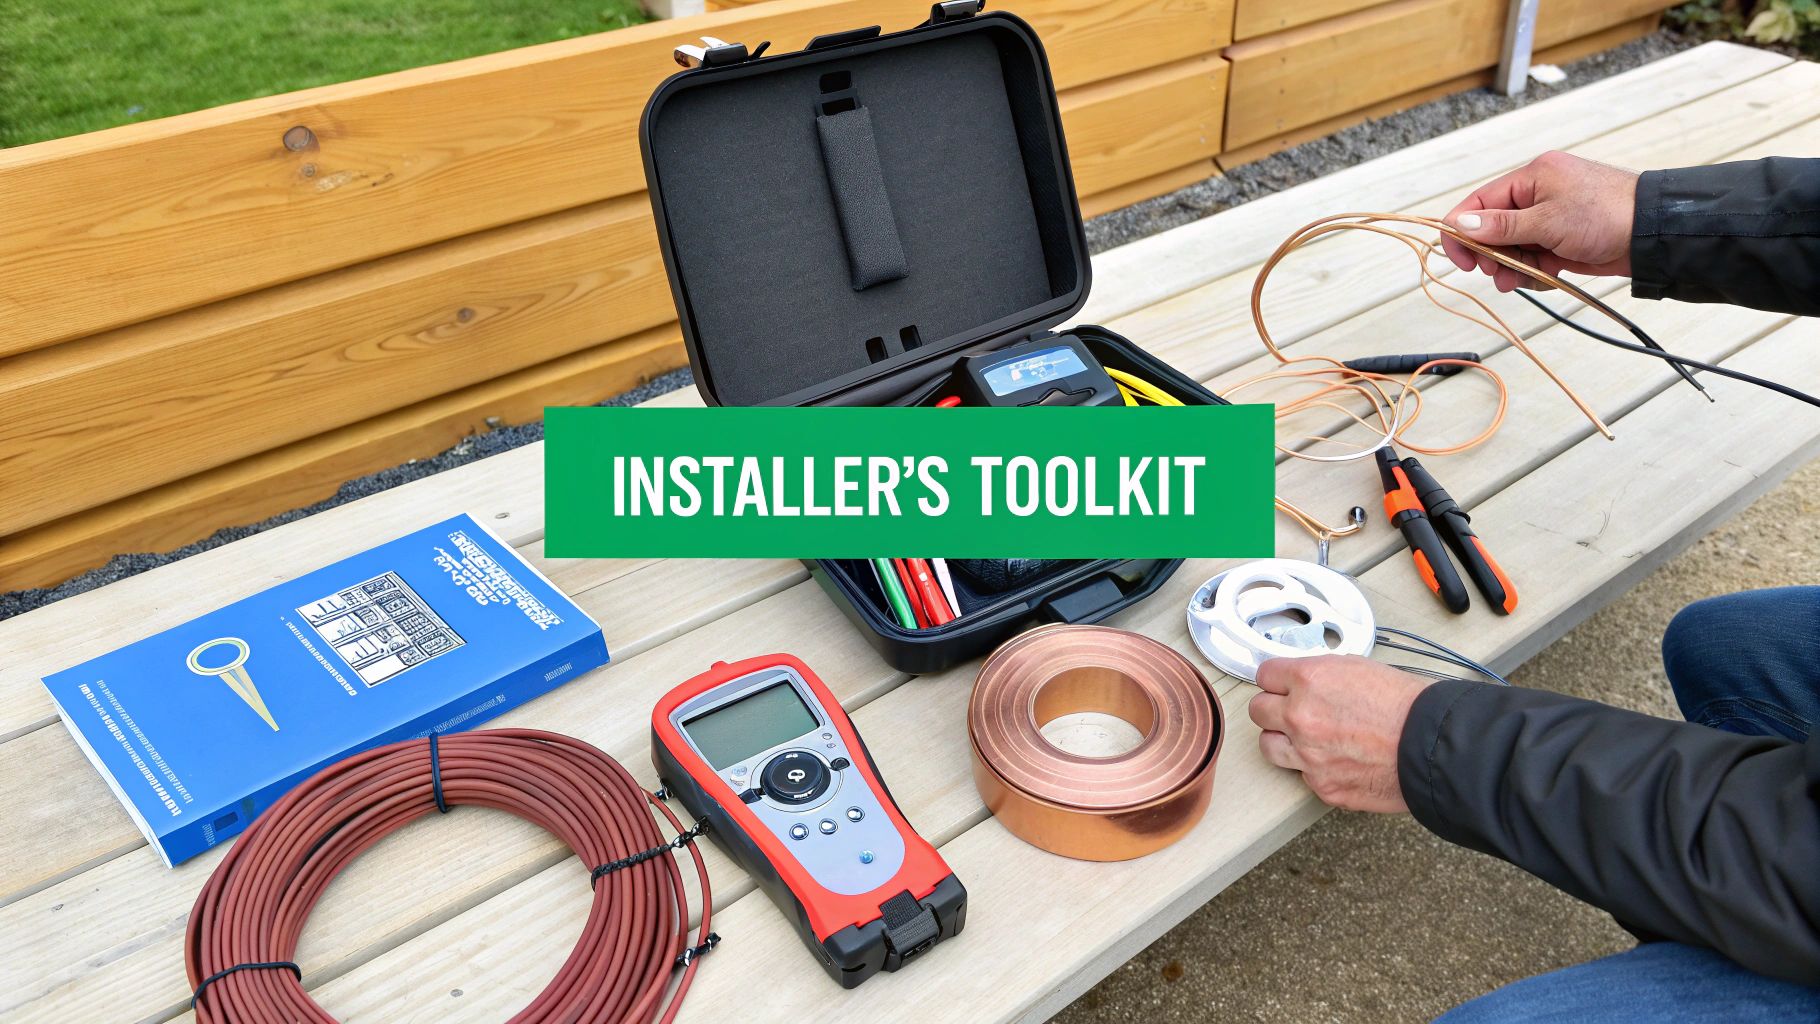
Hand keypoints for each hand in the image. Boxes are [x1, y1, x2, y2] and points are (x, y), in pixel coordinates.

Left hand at [1247, 655, 1432, 812]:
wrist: (1435, 747)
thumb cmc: (1408, 706)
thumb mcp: (1359, 668)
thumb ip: (1322, 675)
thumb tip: (1305, 681)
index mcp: (1309, 681)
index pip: (1264, 675)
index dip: (1276, 681)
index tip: (1281, 686)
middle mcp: (1300, 717)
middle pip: (1258, 711)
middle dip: (1275, 709)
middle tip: (1293, 712)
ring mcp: (1308, 756)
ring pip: (1269, 746)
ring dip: (1284, 741)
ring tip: (1308, 739)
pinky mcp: (1321, 786)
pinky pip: (1302, 775)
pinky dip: (1315, 768)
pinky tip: (1338, 760)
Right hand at [1441, 150, 1639, 291]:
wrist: (1651, 234)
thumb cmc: (1607, 215)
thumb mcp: (1548, 221)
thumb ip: (1501, 225)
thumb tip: (1460, 224)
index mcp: (1532, 177)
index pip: (1481, 202)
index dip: (1463, 230)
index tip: (1459, 258)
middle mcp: (1537, 195)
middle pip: (1493, 228)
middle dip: (1492, 254)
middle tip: (1496, 273)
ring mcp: (1549, 219)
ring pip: (1512, 247)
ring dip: (1512, 266)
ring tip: (1519, 280)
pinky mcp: (1560, 240)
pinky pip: (1532, 258)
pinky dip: (1532, 271)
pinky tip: (1545, 276)